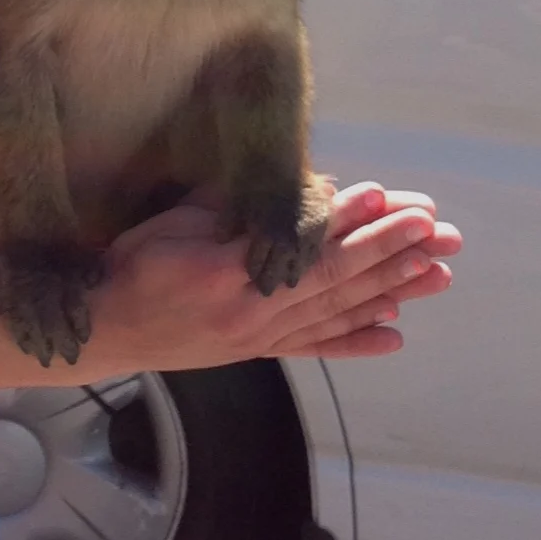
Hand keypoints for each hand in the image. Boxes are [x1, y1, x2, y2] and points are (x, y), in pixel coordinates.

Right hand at [77, 181, 458, 381]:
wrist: (102, 331)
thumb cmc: (131, 266)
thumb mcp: (172, 224)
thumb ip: (230, 206)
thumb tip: (293, 188)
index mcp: (224, 272)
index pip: (297, 242)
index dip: (343, 220)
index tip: (383, 195)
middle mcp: (251, 312)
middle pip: (332, 279)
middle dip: (390, 251)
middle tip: (438, 230)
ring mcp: (258, 337)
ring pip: (335, 311)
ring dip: (390, 291)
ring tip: (439, 273)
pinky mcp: (257, 351)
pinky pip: (314, 347)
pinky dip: (356, 342)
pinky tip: (395, 335)